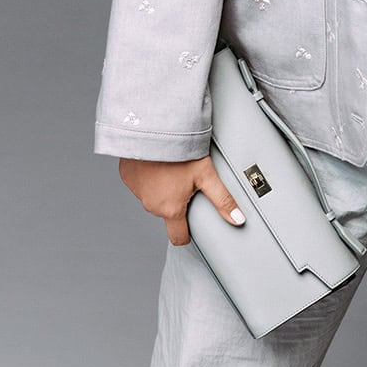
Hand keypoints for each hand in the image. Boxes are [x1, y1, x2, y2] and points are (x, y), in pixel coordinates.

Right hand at [118, 155, 245, 245]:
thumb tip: (238, 219)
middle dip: (176, 201)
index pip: (177, 236)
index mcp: (170, 209)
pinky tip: (158, 162)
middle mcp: (151, 205)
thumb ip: (222, 200)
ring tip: (172, 168)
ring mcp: (137, 192)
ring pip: (153, 197)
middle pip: (167, 212)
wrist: (155, 129)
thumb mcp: (206, 175)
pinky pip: (140, 183)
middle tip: (186, 182)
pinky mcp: (128, 177)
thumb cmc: (181, 152)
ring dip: (162, 188)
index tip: (191, 228)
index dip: (187, 233)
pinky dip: (149, 176)